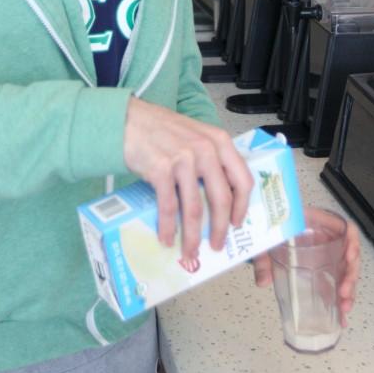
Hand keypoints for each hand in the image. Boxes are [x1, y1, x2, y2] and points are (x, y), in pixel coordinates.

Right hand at [123, 96, 254, 259]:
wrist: (131, 120)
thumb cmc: (163, 129)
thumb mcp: (197, 135)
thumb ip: (212, 157)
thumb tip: (220, 196)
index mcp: (219, 142)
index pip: (242, 179)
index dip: (242, 206)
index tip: (237, 223)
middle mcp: (205, 150)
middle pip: (221, 199)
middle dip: (219, 228)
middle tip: (216, 245)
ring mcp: (183, 159)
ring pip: (194, 208)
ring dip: (192, 236)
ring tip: (189, 252)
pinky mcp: (161, 169)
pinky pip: (168, 206)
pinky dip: (168, 227)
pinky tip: (166, 238)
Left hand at [252, 206, 360, 326]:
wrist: (262, 225)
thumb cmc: (269, 225)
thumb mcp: (267, 238)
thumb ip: (264, 258)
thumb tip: (263, 281)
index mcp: (316, 223)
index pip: (345, 228)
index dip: (352, 242)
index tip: (350, 257)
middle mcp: (324, 238)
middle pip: (348, 254)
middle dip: (350, 276)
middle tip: (344, 293)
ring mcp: (323, 252)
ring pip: (344, 270)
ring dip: (348, 289)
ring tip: (344, 308)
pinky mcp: (319, 266)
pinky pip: (333, 279)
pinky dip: (337, 296)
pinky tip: (339, 314)